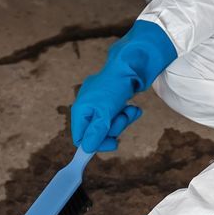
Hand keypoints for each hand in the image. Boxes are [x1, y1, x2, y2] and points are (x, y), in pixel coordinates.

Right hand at [69, 21, 177, 152]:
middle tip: (123, 119)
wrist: (131, 65)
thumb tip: (86, 149)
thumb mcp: (104, 113)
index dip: (96, 144)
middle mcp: (86, 107)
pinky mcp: (109, 101)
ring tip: (131, 110)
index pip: (81, 138)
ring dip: (123, 120)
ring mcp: (98, 104)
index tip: (114, 143)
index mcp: (80, 110)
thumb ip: (96, 133)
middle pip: (97, 132)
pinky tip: (133, 108)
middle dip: (114, 128)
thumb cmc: (115, 87)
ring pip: (109, 124)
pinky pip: (116, 115)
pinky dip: (126, 113)